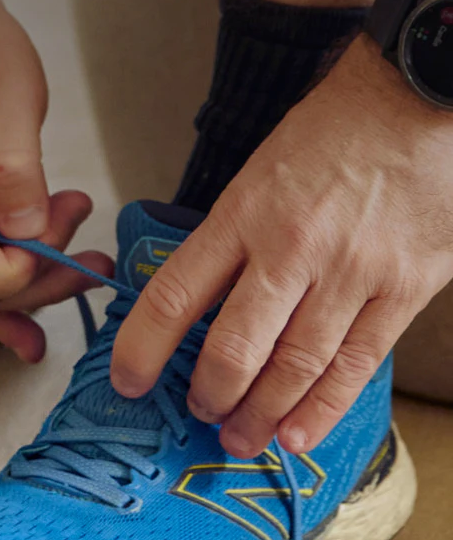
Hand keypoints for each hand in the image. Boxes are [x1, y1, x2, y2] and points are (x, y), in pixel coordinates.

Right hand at [0, 0, 109, 360]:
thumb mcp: (5, 99)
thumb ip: (15, 175)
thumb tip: (30, 236)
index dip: (19, 273)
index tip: (63, 232)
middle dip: (37, 278)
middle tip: (90, 250)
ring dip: (29, 275)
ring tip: (82, 246)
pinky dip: (7, 272)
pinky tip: (42, 284)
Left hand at [112, 35, 452, 457]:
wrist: (413, 101)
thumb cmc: (327, 135)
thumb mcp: (256, 175)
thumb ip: (230, 239)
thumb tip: (196, 303)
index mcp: (242, 214)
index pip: (175, 294)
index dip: (143, 347)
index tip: (127, 380)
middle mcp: (291, 248)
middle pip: (236, 346)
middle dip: (209, 393)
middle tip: (197, 414)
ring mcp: (352, 273)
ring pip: (296, 366)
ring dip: (262, 414)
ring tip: (239, 438)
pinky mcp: (404, 289)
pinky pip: (358, 364)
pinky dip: (324, 407)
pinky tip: (298, 433)